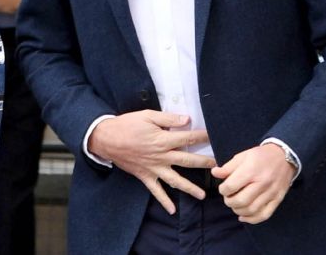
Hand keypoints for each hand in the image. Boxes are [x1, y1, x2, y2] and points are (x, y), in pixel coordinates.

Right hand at [89, 110, 215, 213]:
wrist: (105, 139)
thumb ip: (168, 118)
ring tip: (203, 196)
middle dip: (204, 163)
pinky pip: (155, 191)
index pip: (188, 138)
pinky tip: (172, 210)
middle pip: (187, 160)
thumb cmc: (127, 125)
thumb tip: (187, 119)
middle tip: (220, 167)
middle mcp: (161, 156)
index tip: (216, 136)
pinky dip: (164, 201)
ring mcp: (153, 168)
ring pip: (175, 180)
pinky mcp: (144, 176)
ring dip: (189, 188)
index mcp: (163, 140)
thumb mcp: (148, 116)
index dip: (203, 136)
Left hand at [212, 144, 297, 223]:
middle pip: (240, 201)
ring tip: (236, 204)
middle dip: (229, 201)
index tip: (224, 187)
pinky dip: (252, 219)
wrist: (285, 156)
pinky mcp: (277, 199)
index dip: (222, 190)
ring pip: (251, 210)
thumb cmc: (262, 156)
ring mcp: (271, 192)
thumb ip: (228, 167)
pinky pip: (264, 215)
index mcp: (252, 170)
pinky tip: (244, 216)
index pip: (230, 187)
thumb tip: (215, 173)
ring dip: (238, 210)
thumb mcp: (244, 156)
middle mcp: (262, 182)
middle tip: (229, 197)